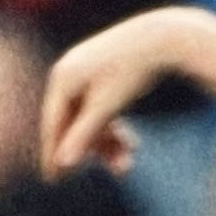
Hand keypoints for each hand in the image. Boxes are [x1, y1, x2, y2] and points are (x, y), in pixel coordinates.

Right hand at [41, 7, 199, 174]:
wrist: (163, 36)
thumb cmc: (132, 71)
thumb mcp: (106, 108)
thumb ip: (83, 135)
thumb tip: (62, 163)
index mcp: (63, 77)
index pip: (52, 123)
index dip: (53, 153)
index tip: (53, 179)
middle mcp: (69, 71)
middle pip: (73, 122)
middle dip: (94, 149)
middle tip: (114, 172)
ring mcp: (85, 69)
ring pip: (90, 117)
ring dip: (108, 142)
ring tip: (129, 163)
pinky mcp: (103, 70)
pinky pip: (100, 107)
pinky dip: (113, 126)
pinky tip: (131, 144)